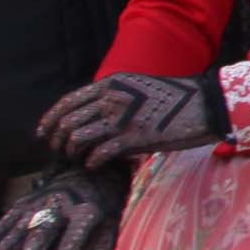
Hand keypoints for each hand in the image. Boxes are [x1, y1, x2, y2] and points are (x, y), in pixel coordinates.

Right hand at [0, 165, 129, 249]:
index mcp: (87, 214)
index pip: (70, 246)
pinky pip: (4, 219)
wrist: (94, 173)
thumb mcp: (107, 236)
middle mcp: (62, 204)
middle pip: (40, 235)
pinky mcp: (25, 200)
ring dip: (1, 249)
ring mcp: (41, 200)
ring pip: (18, 227)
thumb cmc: (103, 214)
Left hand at [38, 71, 220, 166]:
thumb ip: (112, 96)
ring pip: (78, 139)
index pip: (67, 103)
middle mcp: (111, 99)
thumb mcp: (137, 87)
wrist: (204, 104)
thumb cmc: (172, 97)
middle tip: (60, 151)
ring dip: (73, 152)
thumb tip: (89, 114)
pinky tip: (95, 164)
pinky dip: (92, 161)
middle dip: (58, 140)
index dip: (50, 120)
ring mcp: (121, 119)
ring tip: (79, 158)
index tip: (44, 133)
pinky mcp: (134, 138)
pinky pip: (99, 154)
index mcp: (110, 84)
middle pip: (67, 123)